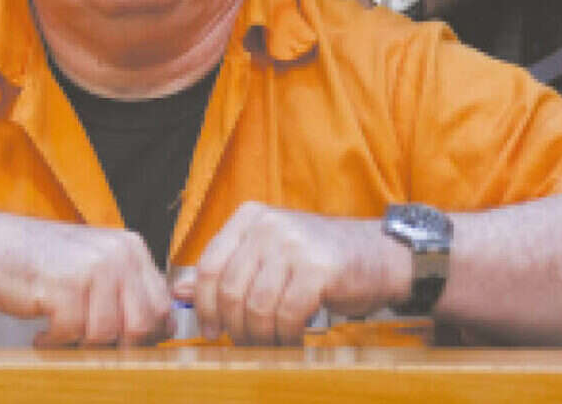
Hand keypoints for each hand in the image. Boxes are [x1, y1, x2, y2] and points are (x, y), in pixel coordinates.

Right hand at [0, 213, 171, 345]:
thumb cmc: (43, 261)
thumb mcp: (96, 265)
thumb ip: (129, 290)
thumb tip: (165, 330)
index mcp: (131, 248)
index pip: (161, 307)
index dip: (145, 335)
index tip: (120, 343)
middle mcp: (117, 254)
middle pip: (141, 325)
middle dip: (116, 345)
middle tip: (87, 342)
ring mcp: (92, 269)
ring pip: (107, 334)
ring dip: (79, 342)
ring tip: (58, 331)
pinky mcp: (65, 287)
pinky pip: (72, 333)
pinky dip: (55, 341)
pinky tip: (43, 332)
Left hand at [175, 202, 406, 344]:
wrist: (381, 255)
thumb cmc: (319, 260)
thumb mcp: (267, 256)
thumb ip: (227, 269)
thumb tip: (181, 290)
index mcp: (249, 217)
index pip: (210, 266)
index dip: (206, 306)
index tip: (210, 332)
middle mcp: (268, 224)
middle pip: (231, 290)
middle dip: (234, 327)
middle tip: (244, 344)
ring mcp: (293, 243)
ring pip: (256, 306)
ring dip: (260, 335)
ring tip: (269, 343)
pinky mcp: (317, 267)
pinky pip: (287, 313)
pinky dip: (285, 335)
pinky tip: (292, 338)